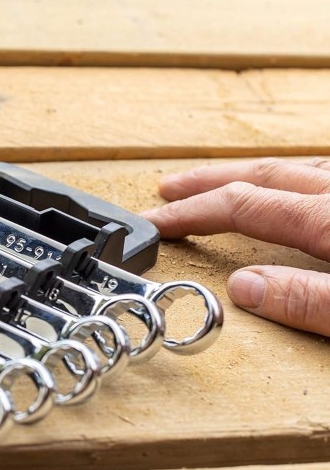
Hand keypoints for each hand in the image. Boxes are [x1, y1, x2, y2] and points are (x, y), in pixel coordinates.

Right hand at [142, 157, 329, 335]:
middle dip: (207, 182)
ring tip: (219, 181)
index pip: (241, 207)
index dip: (192, 213)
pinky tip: (290, 189)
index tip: (157, 222)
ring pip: (294, 169)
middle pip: (261, 176)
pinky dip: (289, 177)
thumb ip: (308, 300)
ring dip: (246, 174)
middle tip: (170, 189)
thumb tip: (243, 288)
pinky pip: (323, 172)